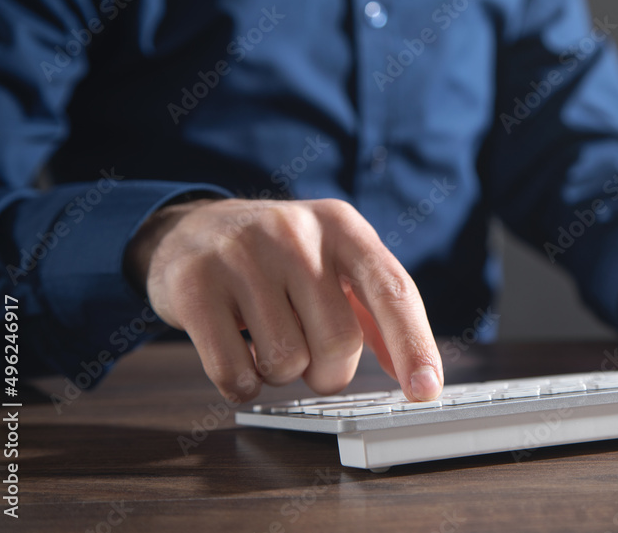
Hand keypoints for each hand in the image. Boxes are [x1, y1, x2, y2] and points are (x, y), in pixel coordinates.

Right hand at [126, 198, 442, 401]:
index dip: (414, 345)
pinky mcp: (194, 286)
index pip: (393, 291)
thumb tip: (417, 373)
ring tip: (267, 339)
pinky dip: (243, 385)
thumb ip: (376, 313)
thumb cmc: (278, 259)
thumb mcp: (334, 262)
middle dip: (330, 372)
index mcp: (341, 226)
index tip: (425, 391)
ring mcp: (241, 255)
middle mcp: (295, 232)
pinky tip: (238, 355)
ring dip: (282, 374)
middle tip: (310, 359)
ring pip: (287, 363)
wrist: (192, 230)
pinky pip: (235, 373)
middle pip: (339, 342)